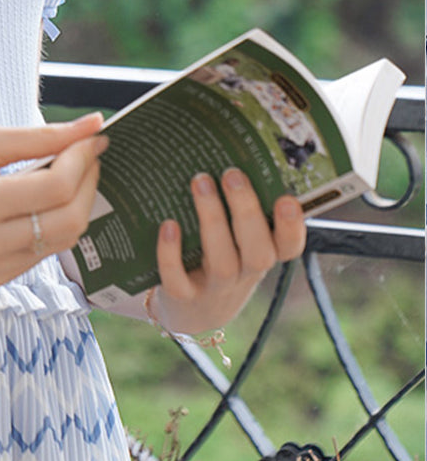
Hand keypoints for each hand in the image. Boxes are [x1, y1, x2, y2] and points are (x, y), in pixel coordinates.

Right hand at [0, 115, 107, 288]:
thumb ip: (38, 136)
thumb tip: (93, 126)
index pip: (54, 189)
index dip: (82, 160)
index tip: (93, 138)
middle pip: (68, 220)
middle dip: (88, 183)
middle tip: (88, 154)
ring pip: (62, 241)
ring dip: (77, 204)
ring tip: (70, 173)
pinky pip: (42, 254)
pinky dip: (54, 225)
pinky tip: (44, 201)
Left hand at [151, 169, 306, 334]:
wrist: (193, 311)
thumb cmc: (219, 258)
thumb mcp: (238, 238)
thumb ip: (240, 207)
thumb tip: (231, 148)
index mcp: (262, 255)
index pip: (289, 246)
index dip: (292, 226)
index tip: (287, 198)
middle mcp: (245, 274)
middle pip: (258, 251)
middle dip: (247, 211)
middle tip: (232, 172)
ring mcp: (215, 288)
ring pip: (222, 260)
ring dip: (212, 219)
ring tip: (200, 181)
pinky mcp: (184, 297)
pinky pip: (179, 279)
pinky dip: (172, 253)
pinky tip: (168, 224)